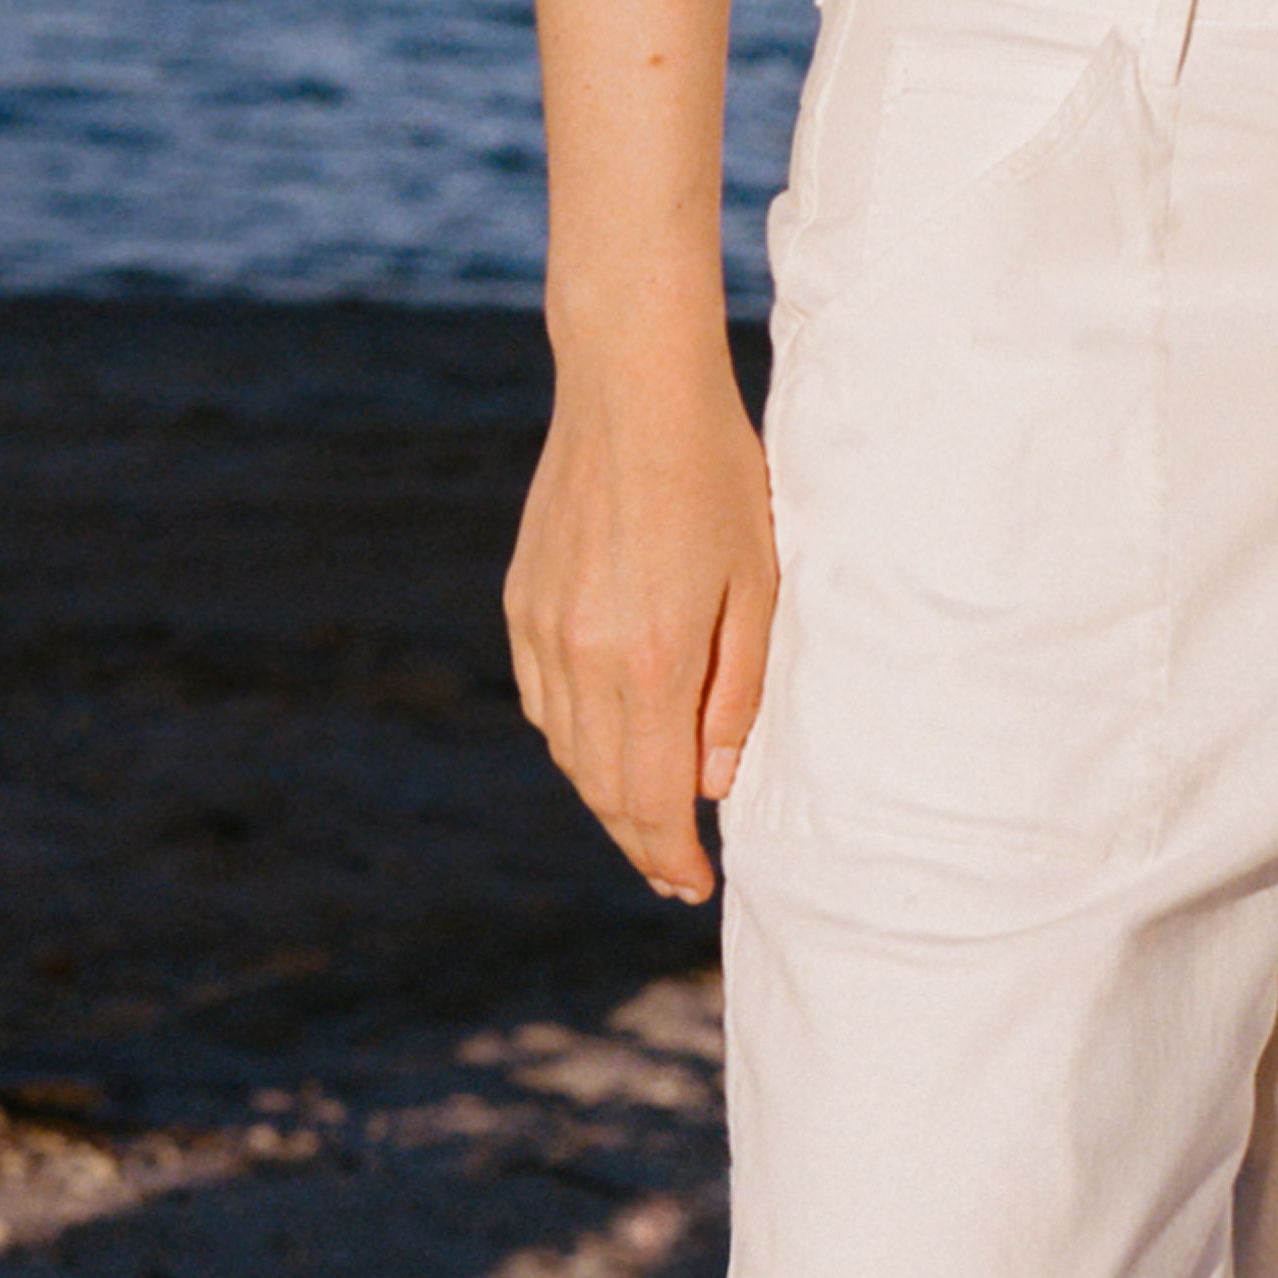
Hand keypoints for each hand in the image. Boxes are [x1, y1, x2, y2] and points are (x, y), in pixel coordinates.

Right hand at [502, 348, 775, 905]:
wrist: (631, 389)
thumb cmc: (717, 479)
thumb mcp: (756, 587)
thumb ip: (736, 695)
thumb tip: (713, 785)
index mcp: (650, 659)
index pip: (653, 797)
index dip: (671, 856)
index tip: (692, 887)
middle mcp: (583, 655)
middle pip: (602, 786)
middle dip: (640, 840)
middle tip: (674, 872)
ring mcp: (542, 628)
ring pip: (566, 749)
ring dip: (605, 793)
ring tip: (647, 815)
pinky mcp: (521, 601)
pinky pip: (541, 699)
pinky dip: (571, 736)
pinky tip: (605, 740)